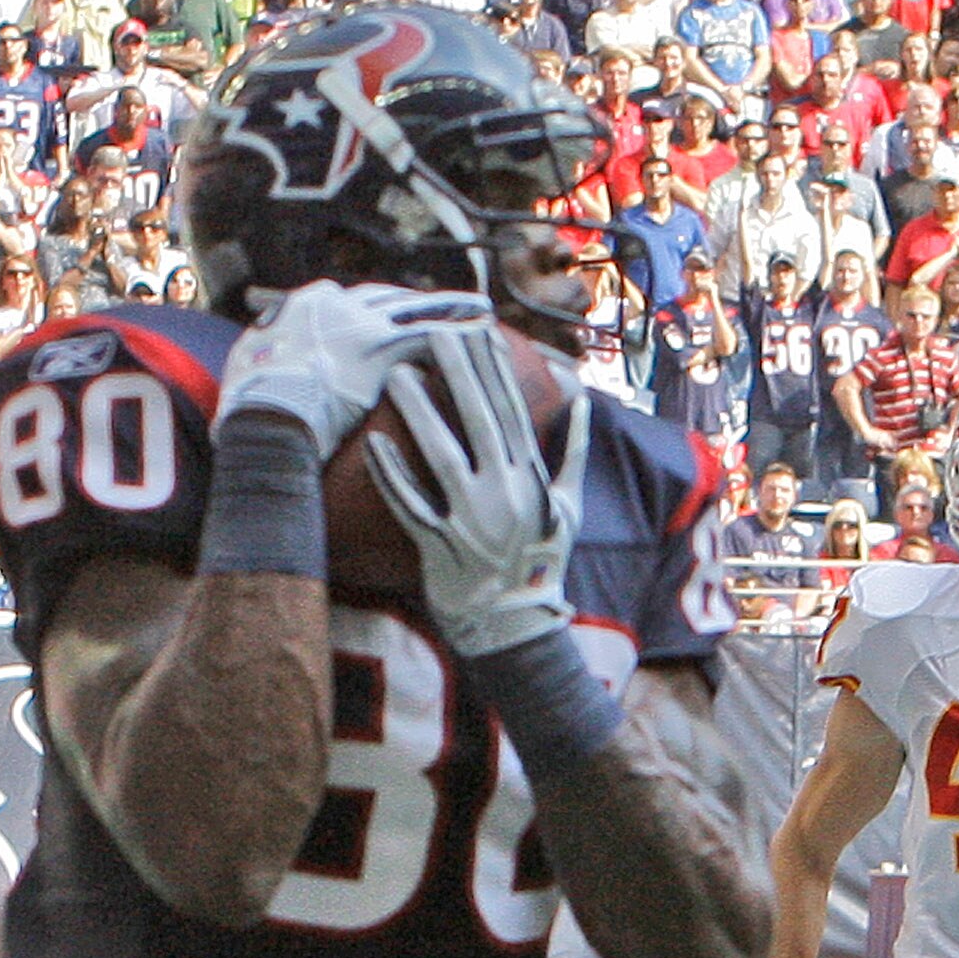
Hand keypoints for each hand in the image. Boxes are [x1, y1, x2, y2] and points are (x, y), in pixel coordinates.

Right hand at [214, 277, 490, 461]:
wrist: (264, 416)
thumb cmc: (249, 413)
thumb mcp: (246, 381)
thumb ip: (259, 369)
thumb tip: (249, 384)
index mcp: (301, 308)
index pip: (345, 301)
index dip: (370, 308)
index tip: (386, 314)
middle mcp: (333, 303)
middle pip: (385, 297)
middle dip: (415, 300)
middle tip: (443, 303)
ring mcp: (360, 323)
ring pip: (415, 307)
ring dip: (450, 308)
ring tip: (480, 310)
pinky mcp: (381, 347)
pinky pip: (428, 335)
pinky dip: (457, 335)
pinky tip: (482, 337)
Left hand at [366, 324, 588, 657]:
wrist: (518, 628)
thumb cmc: (542, 564)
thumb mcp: (569, 508)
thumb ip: (574, 454)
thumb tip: (583, 405)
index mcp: (533, 479)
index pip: (514, 411)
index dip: (496, 369)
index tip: (481, 330)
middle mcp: (505, 495)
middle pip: (479, 421)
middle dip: (458, 372)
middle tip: (436, 332)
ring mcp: (473, 522)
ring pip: (442, 456)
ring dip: (419, 413)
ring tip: (398, 375)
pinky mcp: (442, 548)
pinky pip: (413, 507)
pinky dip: (393, 477)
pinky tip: (375, 445)